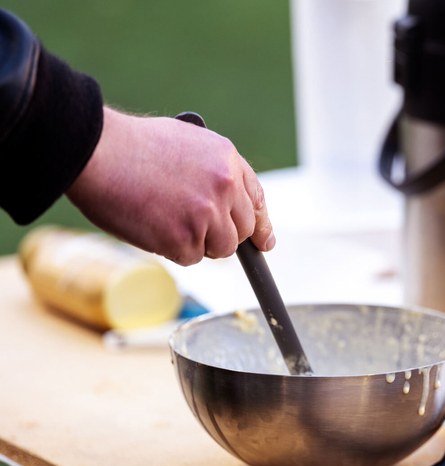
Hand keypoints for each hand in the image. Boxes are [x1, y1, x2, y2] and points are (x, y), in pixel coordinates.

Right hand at [65, 107, 274, 265]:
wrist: (94, 150)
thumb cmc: (130, 145)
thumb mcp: (186, 141)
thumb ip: (213, 171)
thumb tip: (229, 203)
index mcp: (227, 160)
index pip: (257, 200)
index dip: (261, 225)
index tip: (263, 242)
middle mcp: (224, 188)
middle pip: (242, 232)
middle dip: (220, 234)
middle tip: (192, 227)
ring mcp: (206, 215)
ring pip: (219, 248)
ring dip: (197, 243)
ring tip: (165, 218)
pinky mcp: (183, 238)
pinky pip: (190, 257)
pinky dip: (172, 249)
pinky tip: (151, 225)